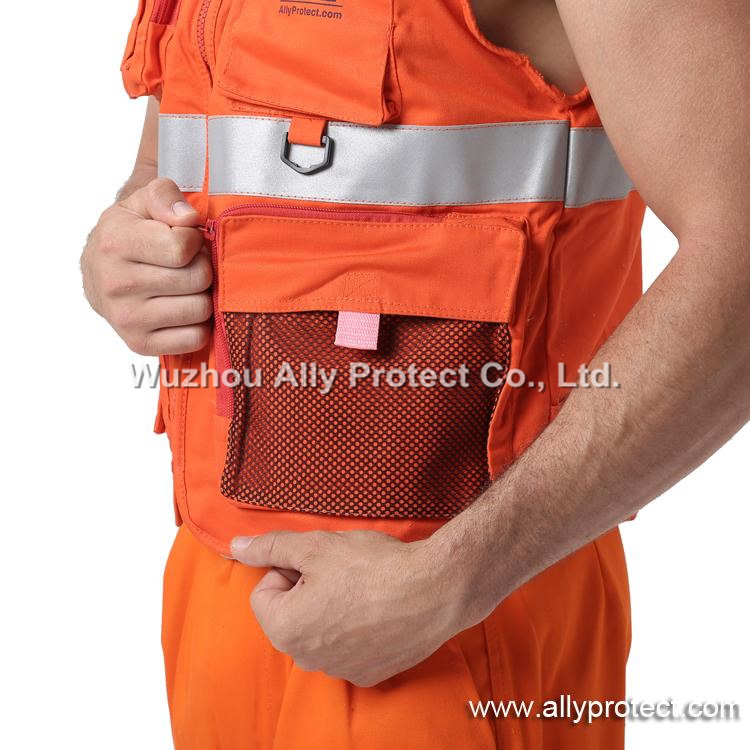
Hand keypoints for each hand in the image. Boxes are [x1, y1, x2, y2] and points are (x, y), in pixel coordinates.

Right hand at [81, 178, 212, 354]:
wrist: (99, 273)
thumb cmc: (130, 234)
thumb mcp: (141, 202)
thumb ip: (165, 195)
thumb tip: (188, 219)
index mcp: (116, 243)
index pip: (182, 248)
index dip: (194, 241)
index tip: (185, 240)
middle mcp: (116, 284)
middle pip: (197, 279)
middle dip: (201, 268)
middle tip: (187, 265)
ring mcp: (127, 318)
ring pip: (199, 309)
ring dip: (201, 296)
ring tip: (184, 286)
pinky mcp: (140, 344)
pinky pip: (195, 339)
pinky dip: (197, 325)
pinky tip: (182, 310)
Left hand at [230, 530, 467, 686]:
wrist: (434, 589)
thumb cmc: (373, 566)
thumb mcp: (315, 546)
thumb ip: (270, 547)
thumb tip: (237, 546)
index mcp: (286, 629)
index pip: (264, 592)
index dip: (289, 569)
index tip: (319, 562)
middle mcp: (308, 659)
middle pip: (290, 613)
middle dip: (308, 590)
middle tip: (341, 572)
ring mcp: (340, 669)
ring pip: (320, 630)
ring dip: (331, 609)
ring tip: (363, 589)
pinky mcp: (369, 673)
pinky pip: (347, 646)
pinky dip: (356, 627)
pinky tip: (378, 609)